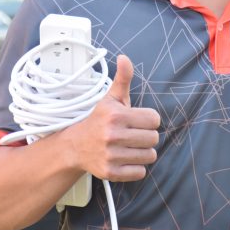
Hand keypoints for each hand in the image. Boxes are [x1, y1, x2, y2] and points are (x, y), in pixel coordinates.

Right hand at [64, 54, 160, 181]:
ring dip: (143, 152)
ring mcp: (111, 155)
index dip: (148, 119)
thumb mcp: (111, 98)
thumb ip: (122, 78)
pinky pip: (140, 172)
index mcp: (116, 115)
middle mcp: (112, 135)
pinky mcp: (111, 172)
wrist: (75, 146)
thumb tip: (124, 57)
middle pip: (154, 138)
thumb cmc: (100, 120)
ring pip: (149, 156)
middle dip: (146, 136)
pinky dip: (135, 167)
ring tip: (129, 146)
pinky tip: (124, 158)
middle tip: (133, 134)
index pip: (154, 119)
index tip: (136, 120)